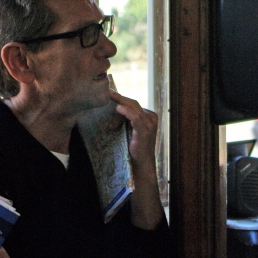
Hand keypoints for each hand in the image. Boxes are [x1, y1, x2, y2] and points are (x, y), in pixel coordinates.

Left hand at [111, 90, 164, 229]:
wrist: (139, 167)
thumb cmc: (132, 150)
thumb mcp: (127, 132)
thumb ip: (123, 121)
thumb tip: (111, 110)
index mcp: (148, 116)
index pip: (132, 104)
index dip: (120, 99)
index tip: (108, 92)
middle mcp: (151, 117)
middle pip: (132, 103)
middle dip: (118, 98)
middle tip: (106, 91)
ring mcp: (150, 123)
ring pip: (133, 108)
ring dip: (119, 104)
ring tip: (109, 96)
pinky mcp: (146, 130)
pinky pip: (136, 118)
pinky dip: (127, 112)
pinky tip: (118, 108)